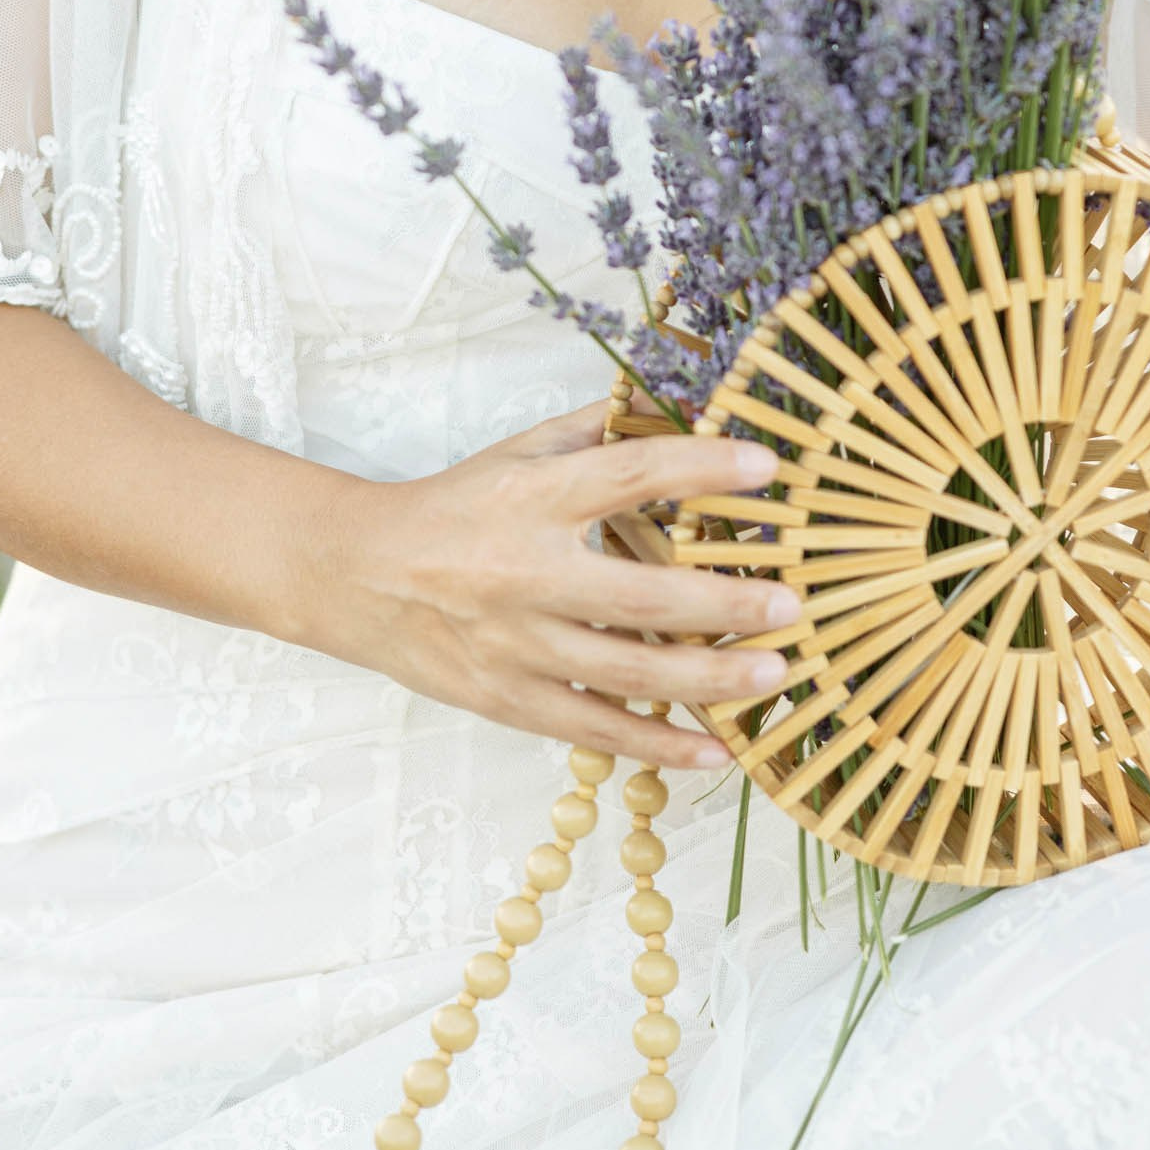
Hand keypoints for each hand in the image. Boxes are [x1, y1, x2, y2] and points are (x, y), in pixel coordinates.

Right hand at [289, 401, 795, 770]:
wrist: (358, 576)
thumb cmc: (454, 506)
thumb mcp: (517, 452)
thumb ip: (596, 429)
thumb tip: (678, 400)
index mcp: (533, 497)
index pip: (628, 476)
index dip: (699, 469)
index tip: (766, 468)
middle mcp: (526, 573)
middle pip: (641, 597)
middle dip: (724, 604)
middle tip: (791, 605)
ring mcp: (517, 647)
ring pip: (627, 675)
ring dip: (709, 680)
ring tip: (775, 674)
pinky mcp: (509, 701)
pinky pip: (595, 730)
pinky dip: (658, 746)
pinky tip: (716, 750)